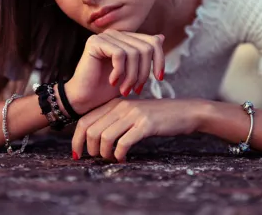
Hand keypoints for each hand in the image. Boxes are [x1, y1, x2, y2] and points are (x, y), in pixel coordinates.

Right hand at [65, 30, 164, 113]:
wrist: (84, 100)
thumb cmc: (106, 89)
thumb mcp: (132, 73)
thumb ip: (144, 55)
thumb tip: (161, 37)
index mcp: (125, 39)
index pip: (153, 42)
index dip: (160, 60)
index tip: (159, 78)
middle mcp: (116, 34)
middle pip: (146, 48)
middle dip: (144, 72)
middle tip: (136, 90)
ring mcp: (105, 36)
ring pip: (134, 53)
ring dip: (132, 76)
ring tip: (125, 90)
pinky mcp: (95, 42)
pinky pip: (119, 54)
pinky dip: (119, 72)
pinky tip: (113, 82)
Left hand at [71, 98, 202, 161]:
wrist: (186, 111)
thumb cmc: (158, 116)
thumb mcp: (132, 113)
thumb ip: (114, 120)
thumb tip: (93, 139)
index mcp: (115, 103)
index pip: (85, 121)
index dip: (76, 140)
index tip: (78, 154)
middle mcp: (121, 106)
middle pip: (91, 130)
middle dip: (89, 149)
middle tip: (98, 158)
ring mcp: (133, 114)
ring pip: (104, 137)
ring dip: (104, 154)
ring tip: (111, 158)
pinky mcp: (146, 124)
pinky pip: (123, 142)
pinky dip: (119, 154)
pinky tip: (123, 158)